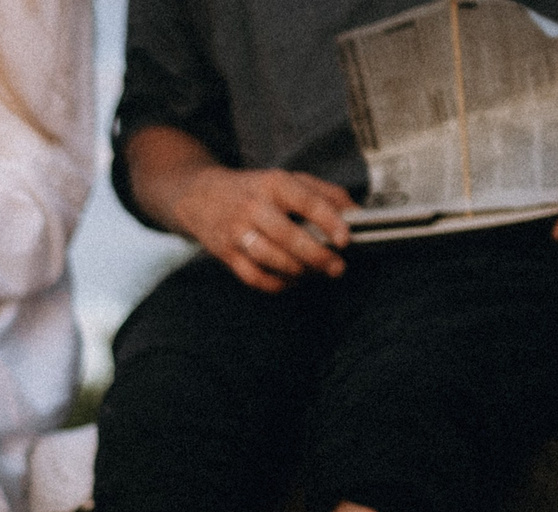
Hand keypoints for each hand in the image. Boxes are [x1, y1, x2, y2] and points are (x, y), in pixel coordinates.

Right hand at [167, 166, 352, 292]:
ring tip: (316, 273)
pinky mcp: (226, 254)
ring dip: (298, 271)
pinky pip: (253, 277)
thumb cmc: (254, 189)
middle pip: (288, 236)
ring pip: (270, 259)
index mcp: (273, 184)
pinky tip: (292, 280)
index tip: (346, 239)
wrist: (200, 197)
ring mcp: (236, 232)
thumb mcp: (288, 180)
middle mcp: (253, 207)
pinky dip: (276, 284)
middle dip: (317, 255)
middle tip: (337, 267)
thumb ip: (324, 193)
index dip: (329, 222)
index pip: (306, 202)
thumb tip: (357, 212)